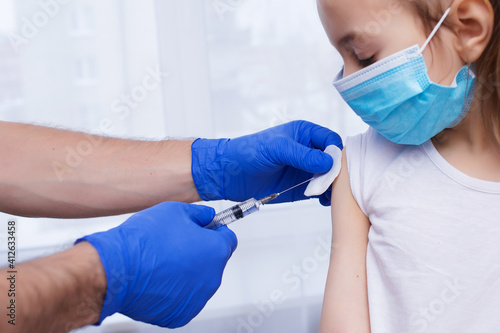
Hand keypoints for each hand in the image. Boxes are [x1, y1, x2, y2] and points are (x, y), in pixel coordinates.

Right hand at [77, 202, 236, 327]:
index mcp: (216, 251)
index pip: (228, 239)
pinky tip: (158, 278)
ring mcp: (197, 298)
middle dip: (199, 252)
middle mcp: (212, 278)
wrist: (117, 268)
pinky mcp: (181, 314)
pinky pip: (184, 298)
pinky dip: (175, 290)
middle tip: (175, 244)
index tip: (203, 230)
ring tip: (162, 261)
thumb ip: (200, 214)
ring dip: (187, 271)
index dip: (214, 232)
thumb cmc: (145, 240)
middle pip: (213, 261)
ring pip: (198, 280)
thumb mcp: (177, 211)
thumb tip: (207, 216)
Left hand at [191, 120, 342, 205]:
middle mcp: (308, 150)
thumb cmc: (249, 152)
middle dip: (337, 172)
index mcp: (305, 133)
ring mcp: (306, 169)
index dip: (335, 153)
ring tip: (325, 194)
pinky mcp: (302, 187)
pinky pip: (321, 191)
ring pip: (331, 177)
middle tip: (330, 184)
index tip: (331, 167)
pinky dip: (326, 196)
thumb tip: (328, 162)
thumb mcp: (277, 149)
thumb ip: (302, 155)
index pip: (331, 141)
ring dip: (333, 186)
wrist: (230, 174)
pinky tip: (321, 200)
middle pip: (335, 160)